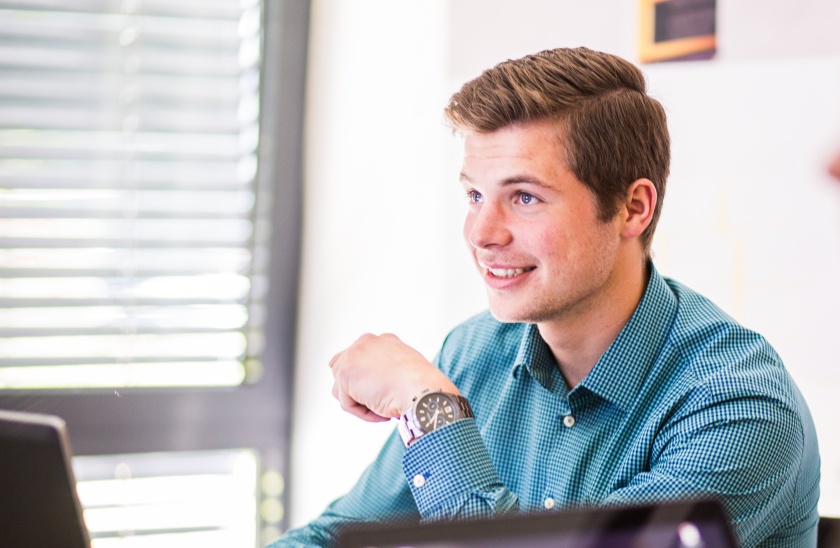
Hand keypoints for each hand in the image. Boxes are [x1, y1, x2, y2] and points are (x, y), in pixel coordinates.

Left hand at [328, 333, 458, 422]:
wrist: (422, 391)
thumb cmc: (420, 388)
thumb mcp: (406, 373)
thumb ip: (386, 372)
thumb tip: (372, 389)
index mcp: (384, 341)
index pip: (360, 358)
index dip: (367, 382)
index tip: (386, 394)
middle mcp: (366, 342)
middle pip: (342, 370)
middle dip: (356, 391)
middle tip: (381, 403)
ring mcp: (354, 354)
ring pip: (343, 390)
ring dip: (363, 404)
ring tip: (386, 407)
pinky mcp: (345, 371)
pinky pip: (346, 402)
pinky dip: (363, 413)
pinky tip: (382, 411)